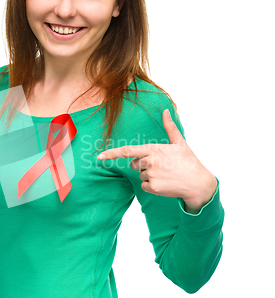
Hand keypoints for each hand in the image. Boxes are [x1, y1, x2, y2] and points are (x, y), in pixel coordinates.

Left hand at [97, 109, 216, 212]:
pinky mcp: (153, 187)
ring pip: (140, 175)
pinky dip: (152, 187)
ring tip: (166, 175)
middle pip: (135, 164)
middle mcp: (150, 161)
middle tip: (161, 166)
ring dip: (150, 176)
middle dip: (143, 165)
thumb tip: (166, 110)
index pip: (128, 151)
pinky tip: (165, 184)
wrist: (198, 183)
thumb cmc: (188, 161)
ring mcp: (151, 174)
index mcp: (154, 149)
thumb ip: (169, 127)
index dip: (112, 153)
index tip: (100, 156)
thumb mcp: (180, 142)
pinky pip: (144, 186)